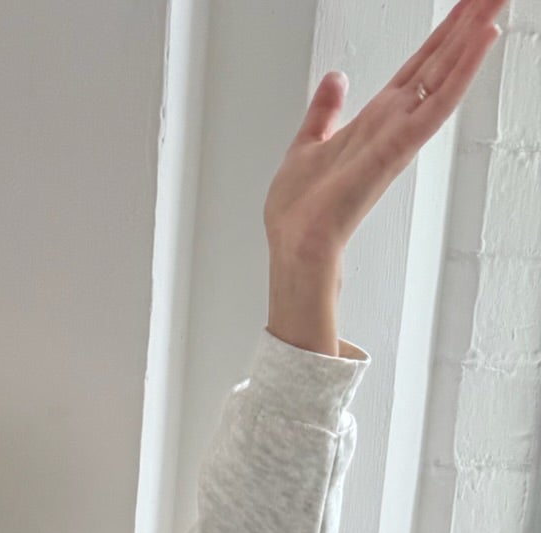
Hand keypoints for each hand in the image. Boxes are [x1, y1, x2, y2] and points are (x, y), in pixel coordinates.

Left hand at [263, 0, 507, 265]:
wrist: (296, 247)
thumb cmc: (300, 213)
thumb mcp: (307, 144)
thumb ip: (324, 111)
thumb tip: (335, 80)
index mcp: (376, 119)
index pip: (419, 65)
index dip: (442, 34)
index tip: (465, 6)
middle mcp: (394, 122)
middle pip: (439, 61)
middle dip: (467, 23)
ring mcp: (401, 133)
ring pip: (446, 72)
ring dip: (474, 35)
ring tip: (497, 1)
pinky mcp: (400, 146)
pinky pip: (438, 102)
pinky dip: (462, 71)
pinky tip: (483, 40)